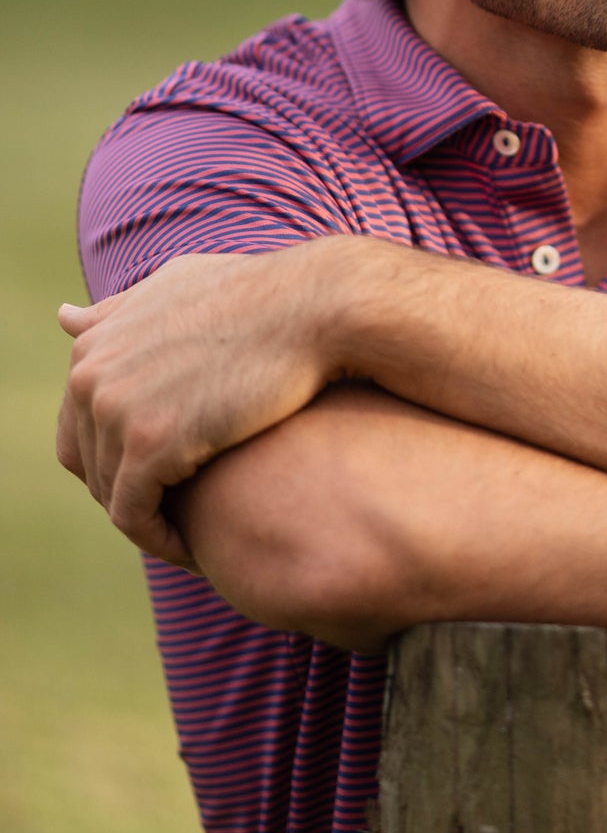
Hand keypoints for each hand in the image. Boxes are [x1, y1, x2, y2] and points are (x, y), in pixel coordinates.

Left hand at [55, 239, 352, 566]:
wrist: (314, 307)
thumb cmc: (261, 295)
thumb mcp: (177, 285)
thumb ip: (119, 310)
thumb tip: (65, 317)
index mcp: (93, 344)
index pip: (77, 428)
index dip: (115, 458)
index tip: (161, 475)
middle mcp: (91, 375)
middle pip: (91, 465)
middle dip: (131, 491)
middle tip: (180, 510)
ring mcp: (115, 409)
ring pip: (112, 495)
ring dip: (149, 520)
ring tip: (193, 531)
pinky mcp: (148, 444)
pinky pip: (134, 517)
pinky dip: (160, 540)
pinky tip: (196, 548)